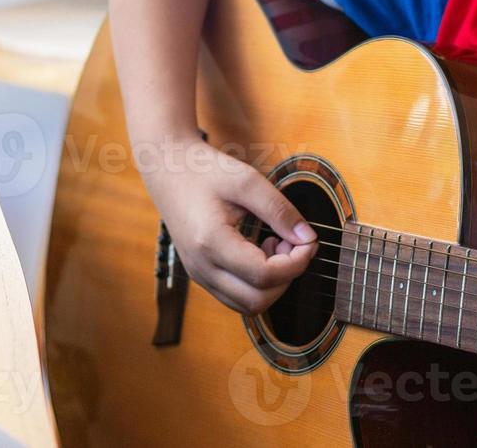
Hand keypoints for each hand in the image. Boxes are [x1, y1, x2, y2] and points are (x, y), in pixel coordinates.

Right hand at [138, 137, 317, 314]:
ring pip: (248, 305)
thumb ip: (280, 210)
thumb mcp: (247, 181)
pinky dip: (257, 283)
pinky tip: (260, 251)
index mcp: (210, 242)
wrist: (168, 170)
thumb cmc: (204, 171)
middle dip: (286, 277)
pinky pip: (237, 296)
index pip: (264, 275)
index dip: (296, 263)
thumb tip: (308, 239)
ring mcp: (199, 275)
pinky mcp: (201, 275)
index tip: (307, 241)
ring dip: (272, 283)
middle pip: (257, 301)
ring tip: (276, 245)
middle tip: (293, 244)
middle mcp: (201, 267)